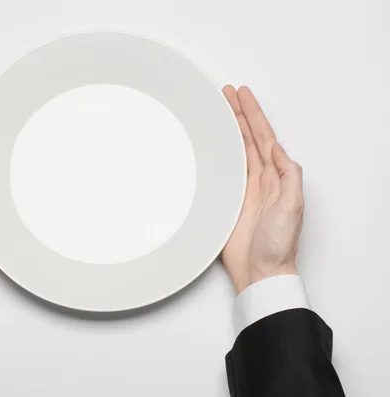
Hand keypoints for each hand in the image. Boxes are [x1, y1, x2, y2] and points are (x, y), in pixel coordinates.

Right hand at [221, 86, 303, 293]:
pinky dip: (217, 155)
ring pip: (235, 151)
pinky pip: (222, 171)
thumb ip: (288, 175)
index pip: (264, 138)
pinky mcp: (229, 201)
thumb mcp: (293, 206)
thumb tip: (279, 150)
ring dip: (229, 129)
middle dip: (239, 114)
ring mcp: (244, 189)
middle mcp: (261, 179)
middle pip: (248, 138)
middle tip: (227, 93)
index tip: (244, 95)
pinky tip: (211, 145)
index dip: (254, 115)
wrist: (260, 271)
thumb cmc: (278, 244)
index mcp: (277, 177)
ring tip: (220, 110)